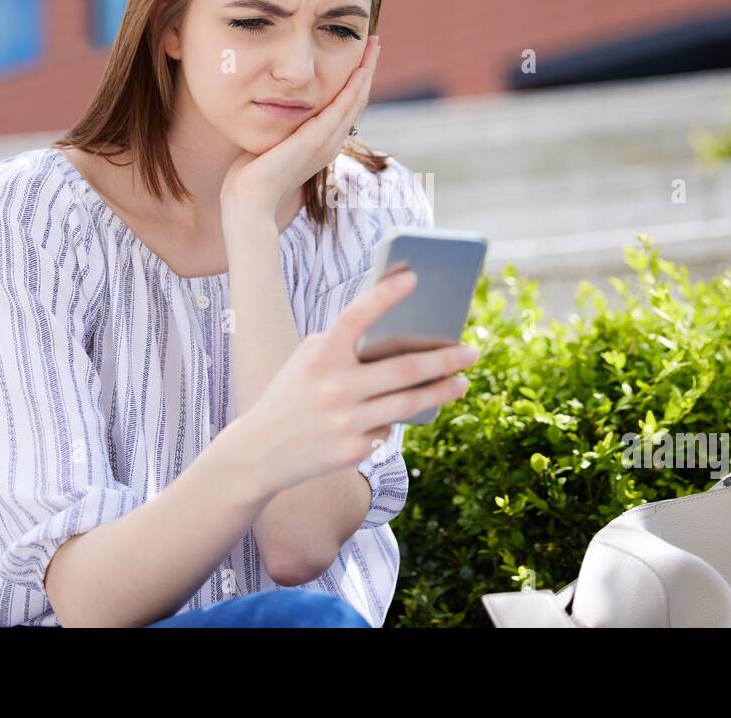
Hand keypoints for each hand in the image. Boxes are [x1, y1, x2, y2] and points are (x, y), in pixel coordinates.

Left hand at [220, 34, 379, 220]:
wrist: (250, 199)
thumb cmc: (251, 174)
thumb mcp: (271, 141)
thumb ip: (279, 125)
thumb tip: (271, 106)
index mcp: (322, 143)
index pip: (346, 106)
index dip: (355, 79)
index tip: (358, 54)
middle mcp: (331, 142)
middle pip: (357, 99)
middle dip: (367, 68)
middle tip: (374, 42)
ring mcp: (327, 142)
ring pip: (356, 100)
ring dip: (367, 70)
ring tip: (373, 45)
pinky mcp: (318, 140)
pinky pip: (343, 107)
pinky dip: (354, 86)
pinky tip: (361, 68)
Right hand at [238, 268, 479, 493]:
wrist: (258, 453)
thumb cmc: (292, 395)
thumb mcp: (307, 362)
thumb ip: (344, 346)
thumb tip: (402, 340)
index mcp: (320, 356)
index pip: (356, 316)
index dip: (385, 294)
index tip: (415, 276)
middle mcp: (334, 387)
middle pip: (404, 369)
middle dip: (445, 359)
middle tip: (472, 352)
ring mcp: (345, 421)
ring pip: (409, 403)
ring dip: (443, 390)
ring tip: (462, 381)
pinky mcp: (353, 450)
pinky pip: (388, 429)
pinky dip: (396, 419)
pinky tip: (405, 413)